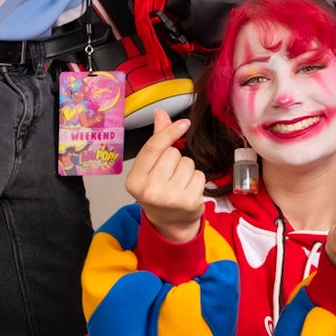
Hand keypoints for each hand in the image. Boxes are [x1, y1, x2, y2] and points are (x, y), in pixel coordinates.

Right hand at [125, 110, 205, 244]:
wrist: (170, 222)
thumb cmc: (159, 190)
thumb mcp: (151, 168)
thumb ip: (157, 140)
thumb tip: (160, 113)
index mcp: (134, 180)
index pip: (153, 148)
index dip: (169, 132)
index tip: (184, 123)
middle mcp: (149, 190)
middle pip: (173, 154)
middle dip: (176, 160)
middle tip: (170, 176)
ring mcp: (169, 198)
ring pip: (188, 163)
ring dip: (188, 170)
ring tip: (179, 184)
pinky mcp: (188, 202)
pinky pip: (200, 175)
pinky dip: (197, 180)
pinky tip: (189, 191)